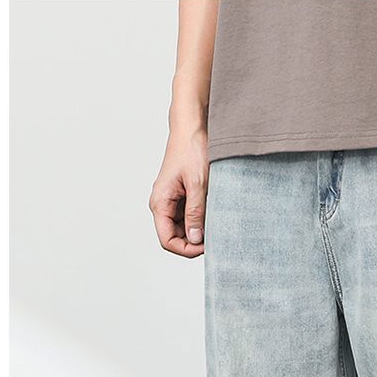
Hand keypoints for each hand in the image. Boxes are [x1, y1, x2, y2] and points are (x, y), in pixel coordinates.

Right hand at [149, 128, 207, 257]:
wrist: (192, 127)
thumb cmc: (191, 149)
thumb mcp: (197, 184)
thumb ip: (196, 213)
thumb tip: (195, 238)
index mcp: (160, 203)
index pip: (167, 241)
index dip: (186, 249)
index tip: (206, 246)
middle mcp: (163, 204)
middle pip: (176, 237)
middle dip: (194, 242)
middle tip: (216, 237)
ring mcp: (172, 201)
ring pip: (184, 228)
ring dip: (199, 230)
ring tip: (216, 222)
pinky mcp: (181, 196)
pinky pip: (189, 216)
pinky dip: (201, 219)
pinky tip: (213, 212)